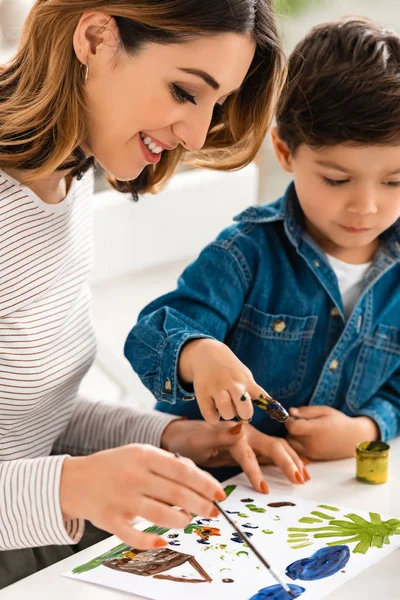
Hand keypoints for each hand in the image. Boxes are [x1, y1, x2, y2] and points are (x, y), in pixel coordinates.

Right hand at [60, 444, 224, 549]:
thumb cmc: (116, 466)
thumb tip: (199, 481)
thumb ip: (168, 464)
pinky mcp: (110, 520)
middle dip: (200, 504)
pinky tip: (163, 541)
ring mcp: (121, 499)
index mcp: (144, 455)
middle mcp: (133, 476)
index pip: (182, 470)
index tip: (220, 493)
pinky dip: (151, 542)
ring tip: (187, 520)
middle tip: (212, 511)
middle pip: (176, 493)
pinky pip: (134, 536)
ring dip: (181, 520)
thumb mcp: (141, 453)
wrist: (76, 480)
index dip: (205, 483)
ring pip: (160, 515)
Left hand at [161, 419, 310, 490]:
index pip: (249, 454)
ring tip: (305, 476)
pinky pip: (273, 452)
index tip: (264, 491)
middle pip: (273, 446)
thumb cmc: (187, 439)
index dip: (257, 472)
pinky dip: (288, 458)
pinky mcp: (251, 446)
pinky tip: (300, 466)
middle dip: (288, 462)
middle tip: (300, 481)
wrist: (180, 436)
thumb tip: (240, 428)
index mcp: (234, 433)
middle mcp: (246, 433)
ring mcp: (251, 439)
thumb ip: (219, 435)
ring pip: (277, 448)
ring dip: (293, 460)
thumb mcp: (198, 440)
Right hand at [179, 338, 266, 423]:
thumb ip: (255, 391)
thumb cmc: (230, 370)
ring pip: (227, 413)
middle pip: (245, 409)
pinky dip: (213, 418)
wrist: (206, 354)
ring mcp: (216, 388)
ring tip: (225, 408)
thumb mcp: (245, 375)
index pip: (262, 397)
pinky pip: (210, 415)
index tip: (280, 416)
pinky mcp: (202, 393)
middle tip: (239, 409)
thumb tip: (273, 410)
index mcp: (246, 380)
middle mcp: (232, 384)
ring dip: (227, 414)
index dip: (272, 409)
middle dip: (244, 414)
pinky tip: (214, 410)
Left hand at [285, 406, 378, 459]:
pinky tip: (307, 438)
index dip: (290, 420)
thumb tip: (291, 411)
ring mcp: (313, 453)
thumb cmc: (339, 421)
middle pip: (290, 436)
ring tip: (304, 430)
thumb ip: (306, 411)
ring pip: (292, 445)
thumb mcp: (324, 410)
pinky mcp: (313, 458)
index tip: (294, 416)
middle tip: (300, 422)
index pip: (292, 427)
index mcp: (316, 430)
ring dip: (293, 437)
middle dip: (291, 428)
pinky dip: (298, 445)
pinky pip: (298, 451)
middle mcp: (313, 444)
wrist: (354, 439)